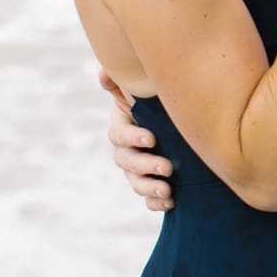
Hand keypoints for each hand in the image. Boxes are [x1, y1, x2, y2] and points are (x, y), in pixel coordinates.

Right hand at [99, 68, 174, 210]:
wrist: (172, 123)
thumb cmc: (154, 102)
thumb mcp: (140, 90)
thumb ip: (122, 82)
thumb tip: (104, 73)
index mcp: (121, 127)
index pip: (120, 135)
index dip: (133, 138)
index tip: (151, 139)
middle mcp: (125, 151)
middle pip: (128, 162)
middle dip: (147, 166)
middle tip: (167, 167)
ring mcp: (136, 171)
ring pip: (136, 183)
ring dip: (150, 188)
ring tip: (168, 191)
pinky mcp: (149, 185)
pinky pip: (147, 199)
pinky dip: (156, 203)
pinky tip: (170, 203)